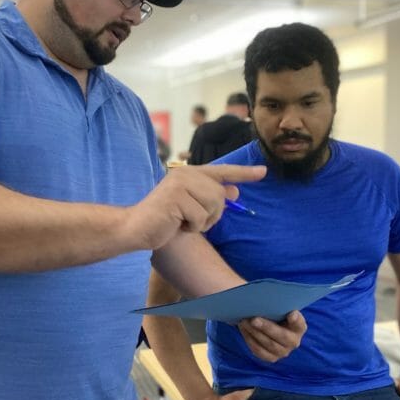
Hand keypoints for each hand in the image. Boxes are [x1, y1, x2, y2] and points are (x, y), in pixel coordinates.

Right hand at [124, 164, 265, 250]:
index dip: (244, 173)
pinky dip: (191, 228)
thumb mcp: (192, 207)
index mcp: (190, 173)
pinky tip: (176, 225)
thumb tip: (234, 190)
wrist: (136, 227)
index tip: (263, 172)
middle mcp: (186, 174)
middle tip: (190, 220)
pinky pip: (200, 218)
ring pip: (213, 206)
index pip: (223, 171)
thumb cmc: (164, 219)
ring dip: (202, 222)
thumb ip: (211, 197)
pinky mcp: (176, 198)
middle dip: (211, 214)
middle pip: (220, 195)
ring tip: (182, 221)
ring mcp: (180, 184)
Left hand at [238, 311, 305, 361]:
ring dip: (254, 333)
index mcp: (299, 327)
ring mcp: (283, 351)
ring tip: (244, 322)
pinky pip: (259, 351)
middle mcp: (294, 341)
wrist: (269, 325)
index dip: (296, 320)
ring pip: (269, 344)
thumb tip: (266, 299)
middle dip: (267, 327)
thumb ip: (278, 306)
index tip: (291, 314)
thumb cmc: (275, 314)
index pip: (299, 324)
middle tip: (254, 319)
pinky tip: (244, 329)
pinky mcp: (272, 358)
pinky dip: (250, 340)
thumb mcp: (279, 308)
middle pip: (282, 336)